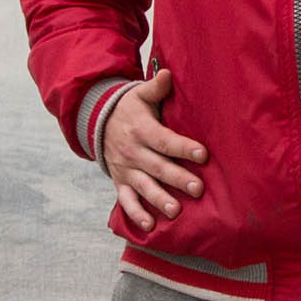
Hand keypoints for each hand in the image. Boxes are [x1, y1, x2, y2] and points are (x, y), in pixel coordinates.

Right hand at [100, 68, 206, 228]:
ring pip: (143, 186)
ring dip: (159, 199)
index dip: (183, 147)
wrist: (98, 123)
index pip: (165, 140)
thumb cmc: (129, 110)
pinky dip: (136, 214)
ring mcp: (126, 170)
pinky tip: (149, 226)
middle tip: (198, 189)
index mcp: (142, 130)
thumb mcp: (139, 95)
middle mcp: (133, 152)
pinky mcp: (121, 183)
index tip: (203, 155)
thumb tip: (168, 74)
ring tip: (175, 211)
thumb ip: (156, 87)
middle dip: (177, 178)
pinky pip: (126, 201)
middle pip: (158, 167)